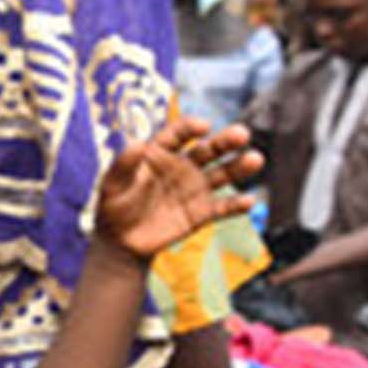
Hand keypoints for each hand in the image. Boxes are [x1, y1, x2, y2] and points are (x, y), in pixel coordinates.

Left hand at [94, 119, 262, 260]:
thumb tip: (135, 143)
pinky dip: (235, 205)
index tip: (203, 126)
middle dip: (225, 141)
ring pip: (221, 174)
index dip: (190, 128)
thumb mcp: (112, 184)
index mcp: (160, 152)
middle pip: (208, 150)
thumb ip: (123, 164)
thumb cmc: (114, 206)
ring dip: (239, 167)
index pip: (178, 134)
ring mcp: (194, 189)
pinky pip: (221, 207)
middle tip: (241, 134)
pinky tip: (249, 201)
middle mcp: (182, 166)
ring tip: (255, 159)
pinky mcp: (200, 213)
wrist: (121, 241)